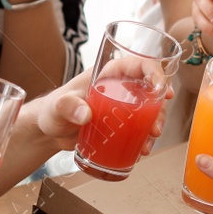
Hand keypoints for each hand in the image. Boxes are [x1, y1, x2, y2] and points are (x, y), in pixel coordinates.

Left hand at [26, 70, 172, 153]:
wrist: (50, 132)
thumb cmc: (52, 111)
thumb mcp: (58, 106)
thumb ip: (68, 106)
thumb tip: (85, 114)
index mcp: (107, 74)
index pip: (139, 64)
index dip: (156, 73)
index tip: (163, 90)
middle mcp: (120, 87)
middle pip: (151, 89)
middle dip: (159, 108)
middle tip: (155, 127)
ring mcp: (122, 106)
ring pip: (150, 110)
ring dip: (155, 124)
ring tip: (148, 141)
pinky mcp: (122, 124)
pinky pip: (140, 128)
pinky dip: (145, 138)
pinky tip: (142, 149)